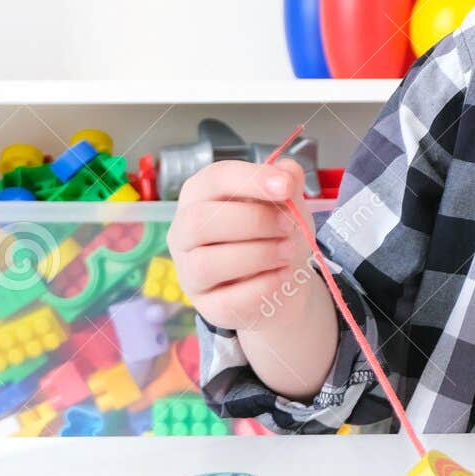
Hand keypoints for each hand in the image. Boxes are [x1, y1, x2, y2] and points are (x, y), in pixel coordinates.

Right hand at [168, 159, 312, 331]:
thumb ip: (288, 184)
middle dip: (254, 222)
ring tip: (288, 252)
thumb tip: (288, 170)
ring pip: (206, 263)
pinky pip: (227, 300)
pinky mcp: (207, 306)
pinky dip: (263, 287)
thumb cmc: (276, 233)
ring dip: (258, 255)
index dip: (250, 180)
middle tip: (289, 227)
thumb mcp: (287, 203)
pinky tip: (283, 276)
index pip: (214, 179)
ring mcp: (190, 272)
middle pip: (199, 222)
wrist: (284, 281)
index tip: (285, 187)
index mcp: (201, 195)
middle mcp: (184, 232)